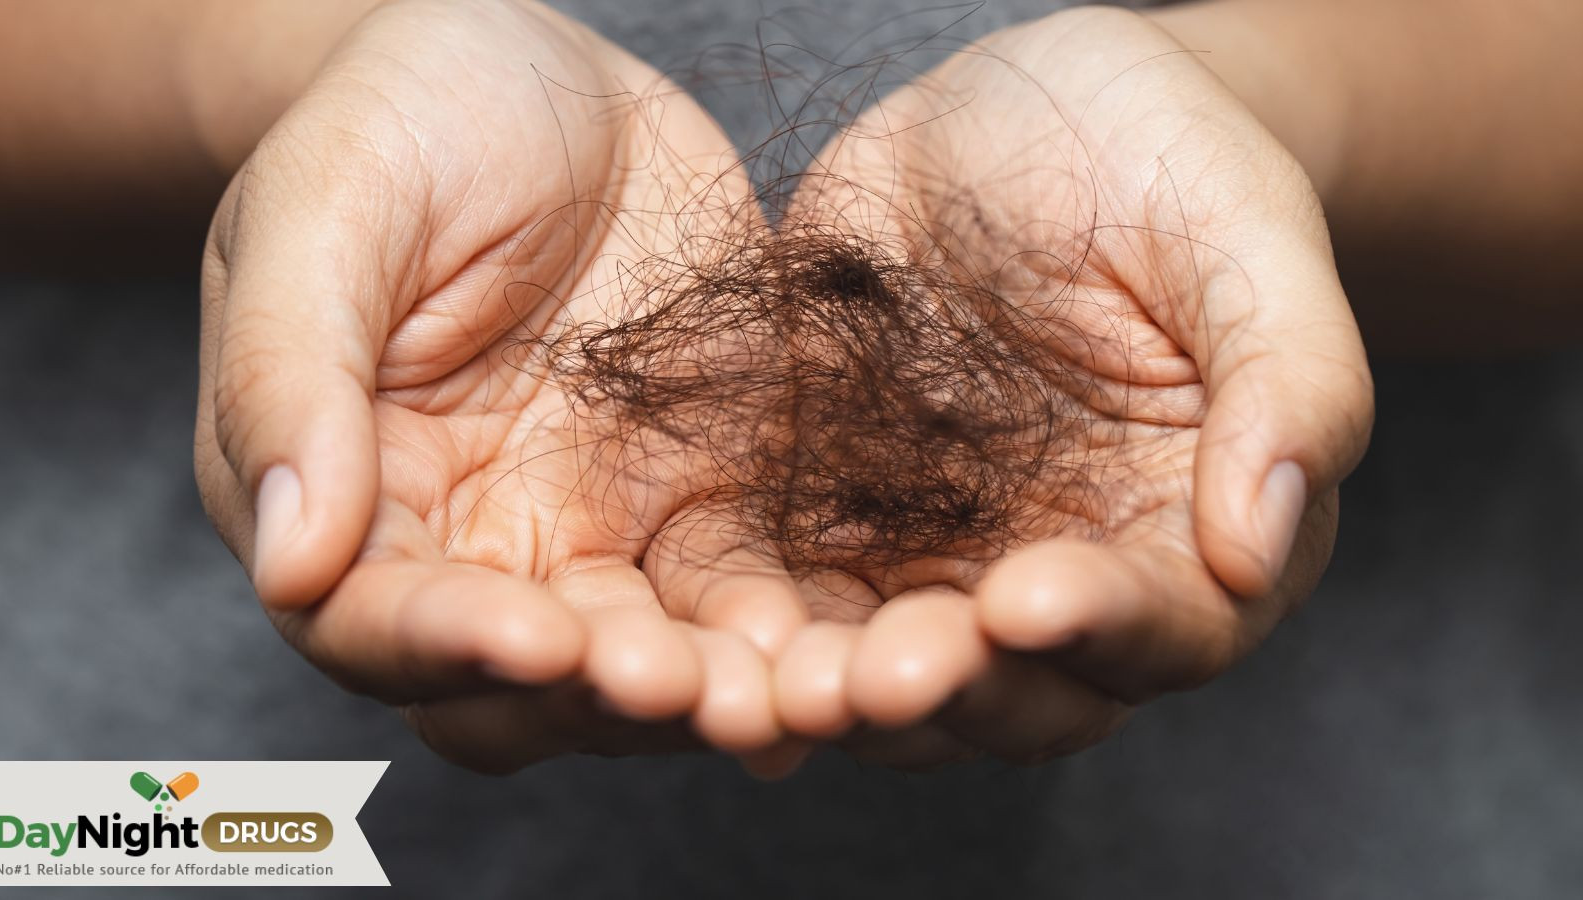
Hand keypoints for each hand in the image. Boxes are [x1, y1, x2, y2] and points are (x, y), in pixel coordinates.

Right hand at [195, 0, 790, 771]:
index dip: (450, 646)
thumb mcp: (322, 215)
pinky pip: (741, 589)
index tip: (537, 638)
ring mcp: (595, 528)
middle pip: (516, 682)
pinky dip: (779, 631)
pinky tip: (830, 646)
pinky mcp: (699, 498)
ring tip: (770, 694)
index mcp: (353, 495)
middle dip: (592, 698)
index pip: (375, 621)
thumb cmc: (400, 122)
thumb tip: (292, 560)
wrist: (543, 78)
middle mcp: (472, 541)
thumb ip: (289, 378)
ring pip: (638, 662)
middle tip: (672, 685)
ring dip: (701, 693)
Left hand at [770, 6, 1373, 765]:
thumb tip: (1262, 543)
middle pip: (1021, 692)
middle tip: (884, 676)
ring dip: (839, 691)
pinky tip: (702, 639)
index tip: (1030, 600)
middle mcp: (1066, 576)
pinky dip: (749, 630)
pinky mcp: (834, 519)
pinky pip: (788, 595)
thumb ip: (1291, 384)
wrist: (1023, 116)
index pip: (1165, 626)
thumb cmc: (1167, 164)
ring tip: (784, 681)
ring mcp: (940, 558)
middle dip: (954, 690)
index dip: (1101, 627)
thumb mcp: (1246, 241)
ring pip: (893, 671)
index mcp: (1191, 535)